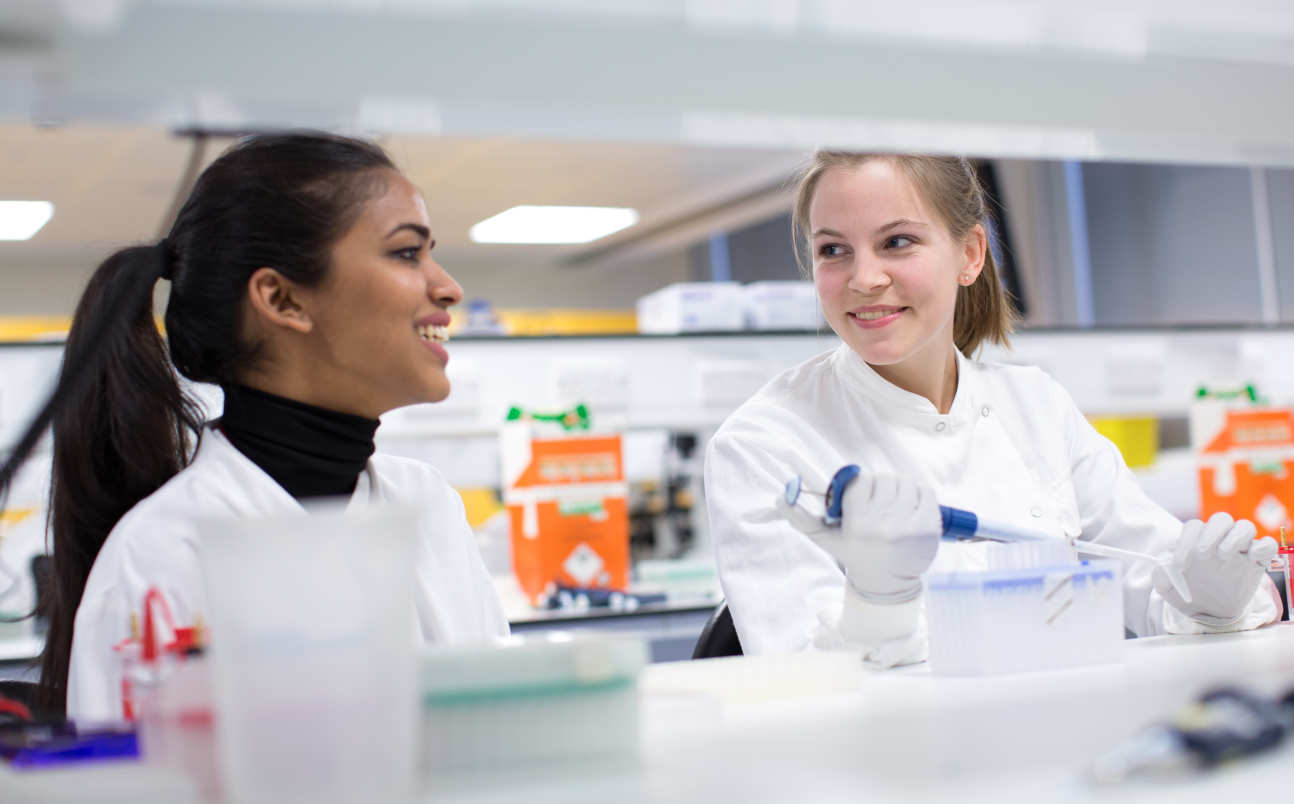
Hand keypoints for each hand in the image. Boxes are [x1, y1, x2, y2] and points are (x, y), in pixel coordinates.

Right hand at [779, 473, 940, 603]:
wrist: (887, 582)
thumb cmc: (854, 553)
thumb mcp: (825, 538)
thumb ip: (800, 517)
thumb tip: (779, 497)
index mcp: (859, 526)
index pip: (860, 480)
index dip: (860, 486)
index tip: (860, 498)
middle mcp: (884, 526)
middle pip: (883, 478)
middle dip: (879, 487)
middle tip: (878, 504)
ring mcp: (909, 526)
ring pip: (904, 482)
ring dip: (899, 489)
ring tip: (893, 507)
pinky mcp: (929, 527)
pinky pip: (926, 491)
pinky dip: (918, 494)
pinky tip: (910, 509)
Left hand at [1153, 513, 1278, 626]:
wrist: (1211, 611)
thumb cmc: (1190, 592)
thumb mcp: (1168, 588)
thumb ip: (1160, 575)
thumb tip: (1164, 564)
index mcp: (1197, 540)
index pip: (1194, 528)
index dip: (1185, 543)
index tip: (1179, 566)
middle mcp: (1220, 540)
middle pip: (1221, 520)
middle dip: (1210, 534)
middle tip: (1202, 554)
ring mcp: (1240, 549)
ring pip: (1245, 526)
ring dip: (1234, 537)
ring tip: (1223, 556)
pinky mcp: (1258, 561)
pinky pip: (1267, 544)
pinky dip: (1263, 547)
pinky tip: (1252, 557)